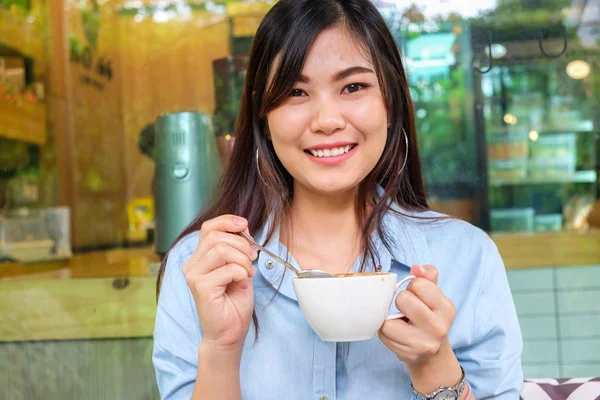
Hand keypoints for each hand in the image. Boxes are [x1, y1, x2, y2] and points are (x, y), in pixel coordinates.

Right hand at [183, 215, 257, 351]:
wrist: (230, 332)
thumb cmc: (234, 302)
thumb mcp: (239, 267)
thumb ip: (237, 248)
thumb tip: (243, 227)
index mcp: (199, 258)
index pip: (208, 228)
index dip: (227, 221)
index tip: (245, 224)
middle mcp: (192, 265)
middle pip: (216, 236)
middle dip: (241, 244)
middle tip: (252, 259)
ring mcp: (194, 276)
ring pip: (221, 250)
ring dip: (242, 259)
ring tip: (247, 272)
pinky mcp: (201, 287)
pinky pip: (228, 269)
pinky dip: (241, 273)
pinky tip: (242, 282)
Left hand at [379, 265, 460, 391]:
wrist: (432, 355)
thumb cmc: (430, 317)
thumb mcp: (434, 296)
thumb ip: (427, 277)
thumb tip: (416, 267)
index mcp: (446, 308)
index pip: (419, 284)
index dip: (413, 287)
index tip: (418, 297)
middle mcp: (438, 327)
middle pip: (403, 299)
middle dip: (401, 301)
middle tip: (408, 310)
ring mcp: (423, 343)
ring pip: (389, 319)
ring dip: (390, 318)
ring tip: (401, 322)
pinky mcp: (408, 354)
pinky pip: (384, 333)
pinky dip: (385, 331)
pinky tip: (397, 333)